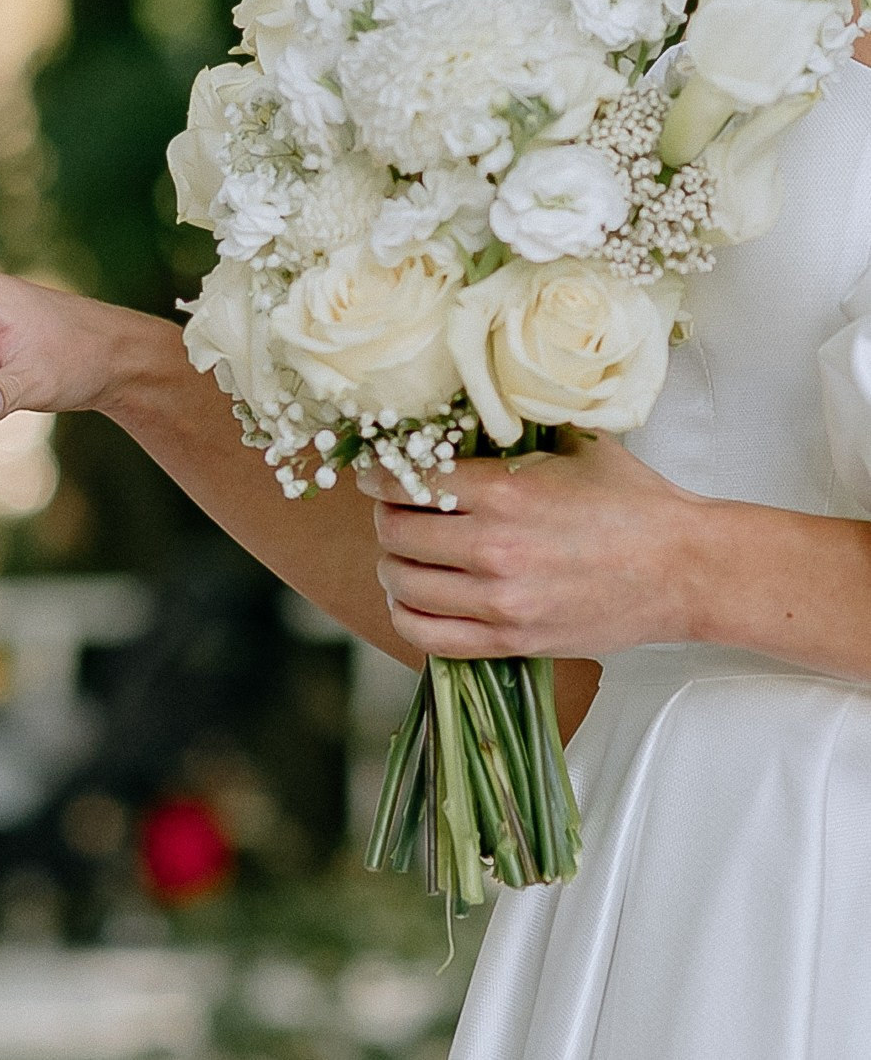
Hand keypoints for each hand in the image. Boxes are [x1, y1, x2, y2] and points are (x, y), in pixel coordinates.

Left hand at [361, 431, 713, 657]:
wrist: (685, 569)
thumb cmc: (632, 503)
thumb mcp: (571, 446)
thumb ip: (509, 437)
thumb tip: (450, 422)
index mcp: (504, 492)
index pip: (405, 481)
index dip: (381, 476)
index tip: (377, 475)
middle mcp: (493, 549)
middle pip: (393, 533)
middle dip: (386, 517)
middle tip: (397, 510)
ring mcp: (500, 601)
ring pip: (401, 584)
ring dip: (394, 565)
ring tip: (409, 553)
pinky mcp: (511, 640)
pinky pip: (426, 636)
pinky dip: (407, 615)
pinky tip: (416, 598)